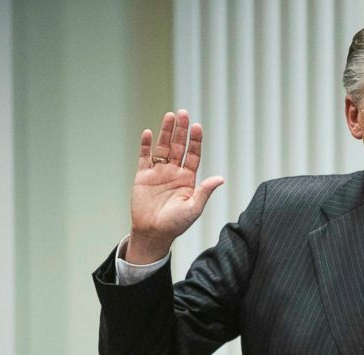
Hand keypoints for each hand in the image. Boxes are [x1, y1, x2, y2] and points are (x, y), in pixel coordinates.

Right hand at [127, 109, 223, 263]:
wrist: (153, 233)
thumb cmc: (176, 224)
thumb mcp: (194, 208)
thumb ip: (205, 191)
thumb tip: (220, 178)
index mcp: (188, 179)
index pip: (194, 155)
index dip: (195, 141)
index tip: (197, 127)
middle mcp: (174, 172)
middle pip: (178, 146)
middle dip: (181, 130)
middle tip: (183, 113)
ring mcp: (158, 173)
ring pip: (162, 147)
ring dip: (166, 132)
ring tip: (169, 116)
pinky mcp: (143, 176)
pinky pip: (144, 157)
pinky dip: (146, 145)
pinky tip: (149, 133)